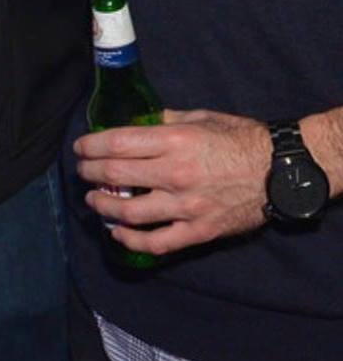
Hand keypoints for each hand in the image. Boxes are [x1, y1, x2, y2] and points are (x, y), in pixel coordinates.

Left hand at [73, 109, 271, 256]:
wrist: (281, 172)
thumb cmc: (241, 139)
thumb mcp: (200, 118)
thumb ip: (164, 120)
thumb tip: (135, 122)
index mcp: (173, 141)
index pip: (116, 144)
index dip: (90, 146)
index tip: (80, 148)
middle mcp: (175, 173)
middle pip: (115, 175)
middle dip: (89, 172)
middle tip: (82, 171)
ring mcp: (186, 206)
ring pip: (129, 212)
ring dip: (103, 206)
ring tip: (93, 200)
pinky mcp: (199, 231)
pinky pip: (157, 242)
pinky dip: (131, 240)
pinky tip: (117, 233)